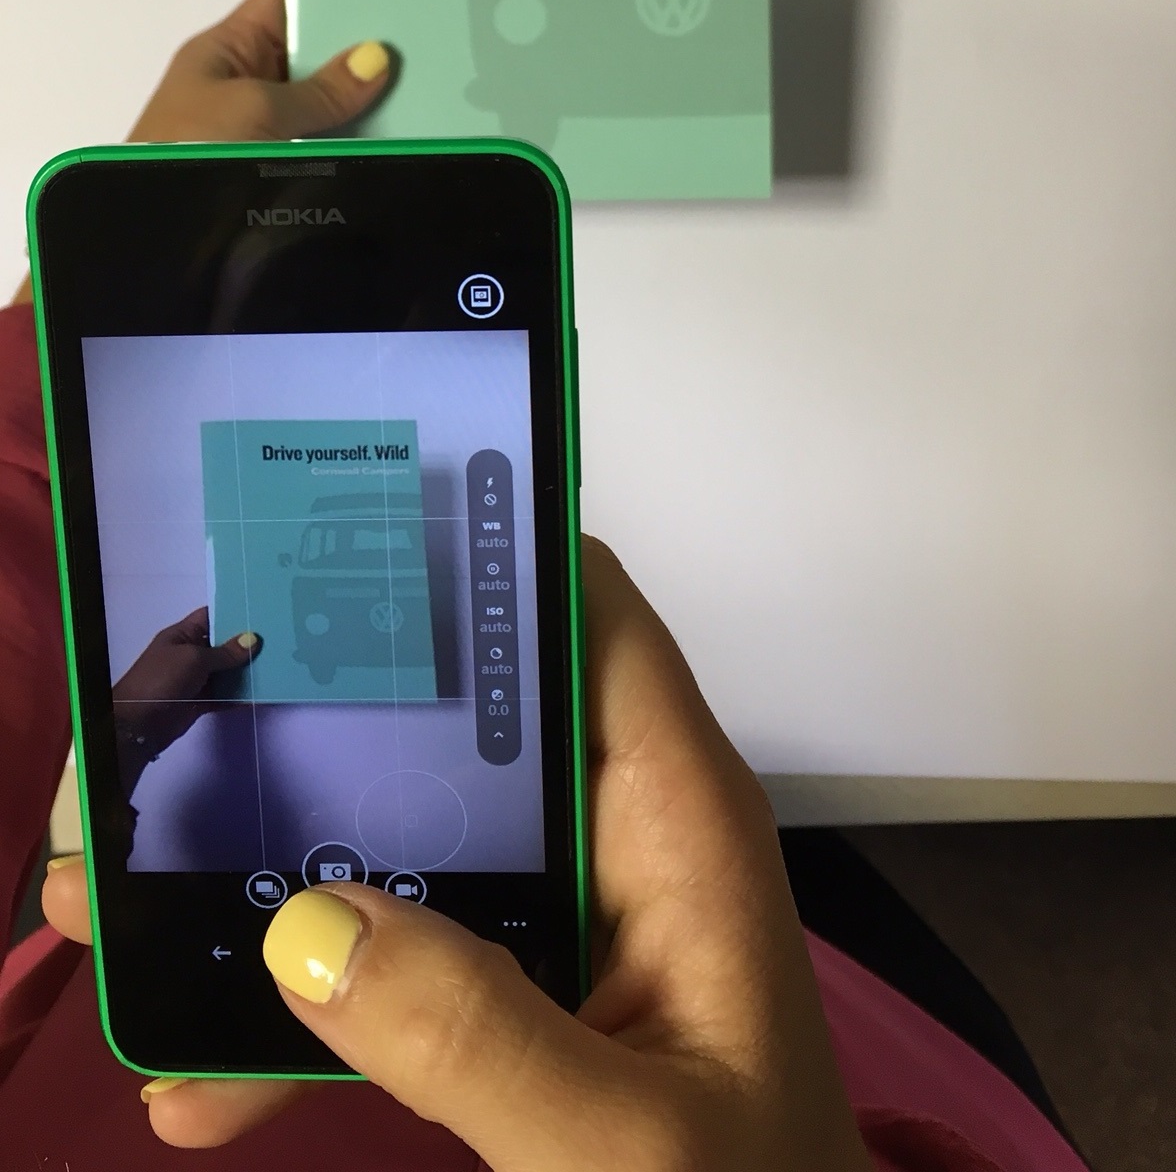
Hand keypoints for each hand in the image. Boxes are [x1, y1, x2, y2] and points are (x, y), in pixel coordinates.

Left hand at [11, 0, 396, 302]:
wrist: (157, 228)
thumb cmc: (193, 150)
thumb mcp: (259, 109)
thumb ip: (321, 89)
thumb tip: (376, 57)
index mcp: (226, 49)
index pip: (282, 2)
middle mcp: (244, 82)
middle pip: (308, 54)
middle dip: (355, 48)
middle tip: (418, 39)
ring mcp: (259, 127)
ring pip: (318, 102)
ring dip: (358, 98)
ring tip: (420, 81)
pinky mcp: (272, 166)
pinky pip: (319, 140)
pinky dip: (351, 136)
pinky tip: (396, 131)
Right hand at [45, 540, 869, 1170]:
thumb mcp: (625, 1147)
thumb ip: (479, 1039)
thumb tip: (307, 925)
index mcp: (669, 814)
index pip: (582, 610)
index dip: (474, 552)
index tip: (327, 547)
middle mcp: (607, 835)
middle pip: (455, 719)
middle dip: (306, 733)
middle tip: (154, 750)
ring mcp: (555, 918)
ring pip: (398, 842)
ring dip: (266, 881)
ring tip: (115, 909)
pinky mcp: (513, 998)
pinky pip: (391, 965)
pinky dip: (299, 1010)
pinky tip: (199, 1082)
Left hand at [111, 606, 261, 791]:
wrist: (138, 724)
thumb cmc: (162, 679)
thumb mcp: (194, 658)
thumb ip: (225, 652)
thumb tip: (253, 639)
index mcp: (182, 635)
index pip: (210, 616)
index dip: (232, 613)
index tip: (260, 611)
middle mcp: (190, 654)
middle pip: (222, 644)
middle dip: (245, 643)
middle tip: (277, 637)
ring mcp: (195, 678)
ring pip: (226, 671)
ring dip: (246, 670)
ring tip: (277, 663)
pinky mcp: (200, 701)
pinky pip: (224, 695)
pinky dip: (239, 696)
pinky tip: (261, 693)